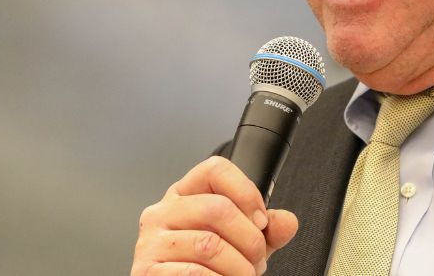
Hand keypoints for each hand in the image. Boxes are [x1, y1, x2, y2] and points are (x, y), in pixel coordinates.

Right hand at [132, 156, 298, 275]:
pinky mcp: (147, 271)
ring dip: (239, 268)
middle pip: (217, 208)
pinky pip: (195, 273)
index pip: (215, 169)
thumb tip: (286, 222)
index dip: (247, 192)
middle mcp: (162, 213)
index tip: (261, 221)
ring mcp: (150, 242)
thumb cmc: (205, 268)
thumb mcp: (240, 243)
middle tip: (257, 260)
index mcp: (184, 196)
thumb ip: (266, 230)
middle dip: (250, 240)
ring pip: (209, 245)